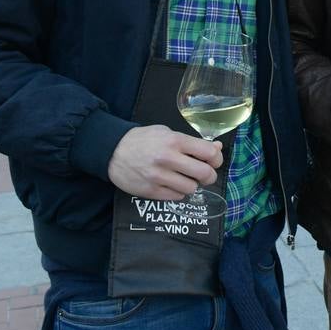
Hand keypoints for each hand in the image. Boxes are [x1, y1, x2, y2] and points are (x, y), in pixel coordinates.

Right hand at [106, 125, 222, 200]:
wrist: (113, 151)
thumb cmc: (144, 140)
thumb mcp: (167, 133)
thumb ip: (192, 142)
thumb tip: (216, 149)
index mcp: (174, 140)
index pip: (208, 152)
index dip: (216, 158)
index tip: (214, 161)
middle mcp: (168, 159)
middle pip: (204, 173)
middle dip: (209, 176)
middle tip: (205, 174)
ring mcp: (159, 177)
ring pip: (191, 188)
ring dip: (192, 184)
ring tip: (184, 177)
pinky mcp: (151, 191)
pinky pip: (177, 196)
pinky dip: (178, 191)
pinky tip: (172, 183)